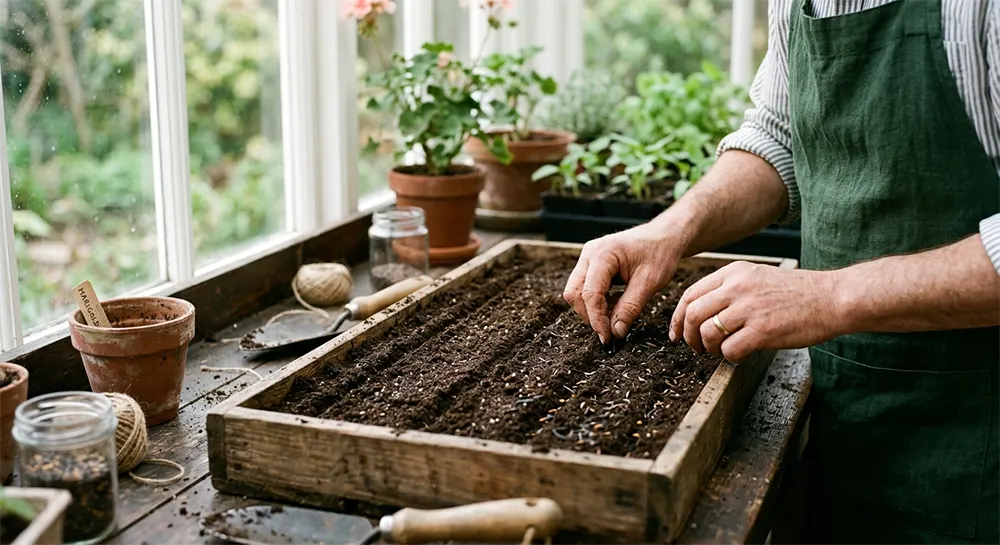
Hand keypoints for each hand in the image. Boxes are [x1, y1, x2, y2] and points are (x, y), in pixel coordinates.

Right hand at [563, 225, 682, 343]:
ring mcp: (588, 258)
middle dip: (590, 315)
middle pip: (574, 293)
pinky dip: (597, 302)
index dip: (596, 319)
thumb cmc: (659, 253)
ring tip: (616, 315)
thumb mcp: (649, 283)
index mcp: (603, 254)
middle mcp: (590, 254)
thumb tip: (616, 332)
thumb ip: (630, 308)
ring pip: (576, 292)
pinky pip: (585, 288)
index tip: (607, 338)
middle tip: (610, 331)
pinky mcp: (592, 264)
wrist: (665, 236)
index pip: (590, 293)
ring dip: (593, 309)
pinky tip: (615, 304)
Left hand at [669, 261, 844, 361]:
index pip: (690, 294)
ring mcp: (748, 309)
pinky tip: (740, 354)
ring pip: (706, 333)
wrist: (832, 298)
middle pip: (692, 315)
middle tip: (696, 348)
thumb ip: (730, 289)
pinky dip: (729, 357)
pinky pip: (729, 350)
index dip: (678, 317)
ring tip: (720, 351)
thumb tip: (702, 312)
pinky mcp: (762, 331)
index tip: (676, 332)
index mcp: (733, 273)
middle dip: (688, 336)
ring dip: (709, 348)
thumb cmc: (797, 292)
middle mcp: (736, 287)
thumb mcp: (757, 277)